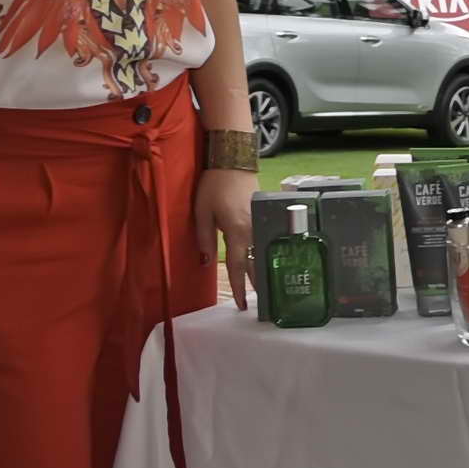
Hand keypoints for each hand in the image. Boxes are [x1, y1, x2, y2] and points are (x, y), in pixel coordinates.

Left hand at [197, 168, 257, 310]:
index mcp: (237, 232)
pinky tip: (266, 263)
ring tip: (266, 290)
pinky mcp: (263, 217)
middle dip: (259, 285)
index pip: (239, 267)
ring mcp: (261, 224)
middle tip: (263, 306)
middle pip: (258, 264)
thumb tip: (206, 261)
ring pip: (264, 253)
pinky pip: (265, 241)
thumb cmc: (214, 186)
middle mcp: (253, 231)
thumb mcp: (202, 212)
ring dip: (264, 271)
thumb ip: (204, 238)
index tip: (241, 305)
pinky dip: (265, 255)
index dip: (240, 287)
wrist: (234, 162)